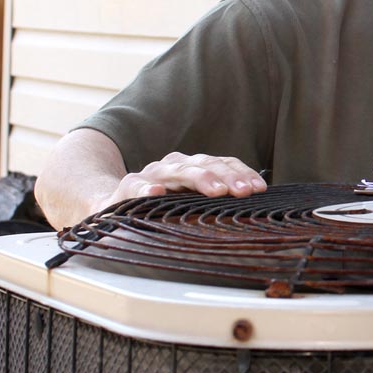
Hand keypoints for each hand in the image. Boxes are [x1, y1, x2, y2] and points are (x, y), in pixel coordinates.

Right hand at [99, 152, 267, 209]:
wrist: (113, 206)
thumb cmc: (161, 207)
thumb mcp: (191, 202)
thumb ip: (216, 201)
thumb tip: (252, 208)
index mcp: (192, 168)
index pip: (222, 164)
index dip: (241, 173)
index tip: (259, 188)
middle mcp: (174, 167)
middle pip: (204, 164)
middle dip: (226, 176)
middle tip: (243, 191)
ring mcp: (151, 175)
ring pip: (177, 171)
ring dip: (199, 178)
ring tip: (216, 190)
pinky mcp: (127, 189)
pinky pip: (137, 187)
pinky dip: (146, 190)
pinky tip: (156, 194)